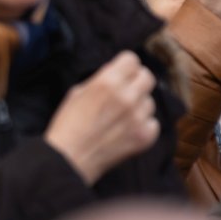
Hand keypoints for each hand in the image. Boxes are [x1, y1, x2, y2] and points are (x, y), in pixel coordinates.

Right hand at [45, 51, 159, 184]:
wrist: (68, 160)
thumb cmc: (67, 126)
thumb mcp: (77, 93)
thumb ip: (100, 80)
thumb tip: (116, 74)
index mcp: (108, 82)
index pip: (132, 60)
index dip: (125, 66)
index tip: (121, 73)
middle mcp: (127, 97)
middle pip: (147, 77)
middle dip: (136, 81)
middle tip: (126, 91)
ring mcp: (138, 118)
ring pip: (150, 101)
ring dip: (139, 105)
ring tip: (122, 116)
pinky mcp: (145, 137)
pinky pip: (153, 123)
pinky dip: (143, 125)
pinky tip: (127, 130)